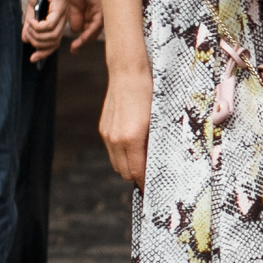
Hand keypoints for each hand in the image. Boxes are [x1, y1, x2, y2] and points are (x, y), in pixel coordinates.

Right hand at [23, 0, 72, 62]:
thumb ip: (29, 25)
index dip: (44, 53)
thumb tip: (24, 39)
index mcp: (58, 22)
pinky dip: (37, 26)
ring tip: (29, 26)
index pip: (54, 44)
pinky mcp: (60, 10)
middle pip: (53, 43)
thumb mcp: (32, 10)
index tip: (33, 59)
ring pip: (51, 36)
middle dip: (38, 44)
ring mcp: (63, 15)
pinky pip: (48, 26)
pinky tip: (31, 21)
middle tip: (28, 35)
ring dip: (36, 35)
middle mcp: (63, 20)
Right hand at [67, 0, 104, 49]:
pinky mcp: (102, 10)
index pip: (87, 32)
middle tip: (74, 49)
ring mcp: (100, 13)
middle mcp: (96, 15)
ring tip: (75, 46)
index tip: (73, 48)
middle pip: (92, 34)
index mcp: (89, 15)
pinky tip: (81, 37)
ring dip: (84, 40)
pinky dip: (88, 32)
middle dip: (83, 43)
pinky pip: (96, 25)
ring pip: (95, 31)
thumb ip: (75, 20)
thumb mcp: (71, 8)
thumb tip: (75, 32)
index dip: (80, 42)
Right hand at [101, 55, 153, 186]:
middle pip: (125, 172)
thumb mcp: (159, 120)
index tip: (155, 190)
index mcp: (131, 138)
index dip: (146, 184)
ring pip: (116, 163)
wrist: (128, 72)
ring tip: (144, 166)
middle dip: (138, 178)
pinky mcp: (104, 128)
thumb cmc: (150, 92)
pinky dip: (122, 156)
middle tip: (152, 179)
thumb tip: (159, 162)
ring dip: (129, 168)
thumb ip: (156, 143)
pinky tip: (135, 150)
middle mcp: (116, 139)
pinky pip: (112, 151)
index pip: (137, 172)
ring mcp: (107, 134)